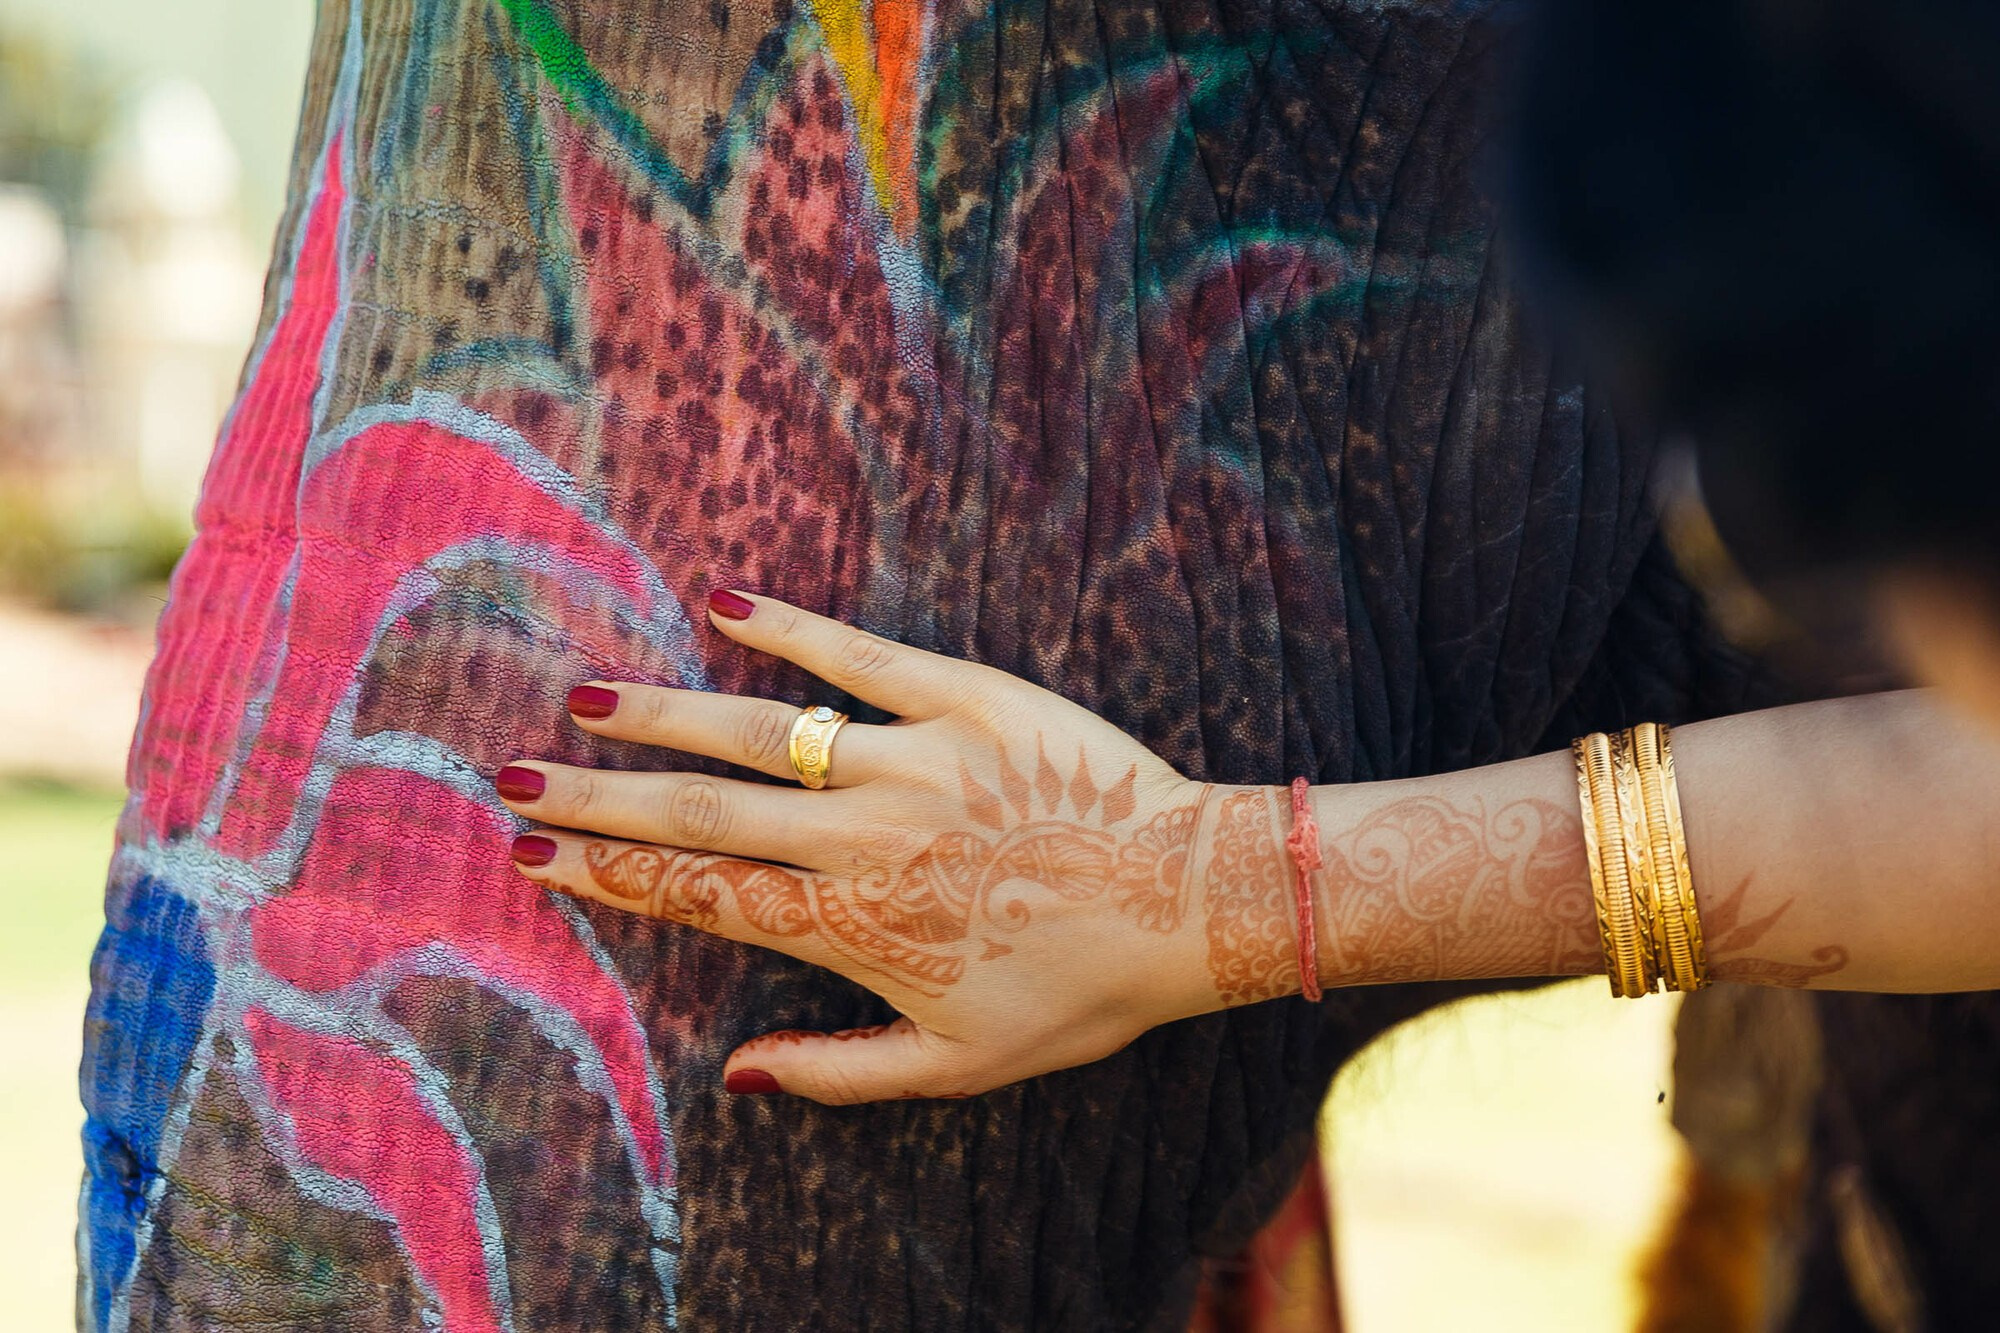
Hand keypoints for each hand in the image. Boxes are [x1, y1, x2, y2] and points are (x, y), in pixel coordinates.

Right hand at [496, 590, 1305, 1103]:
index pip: (702, 896)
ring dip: (665, 716)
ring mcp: (912, 760)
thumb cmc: (1079, 991)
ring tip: (588, 698)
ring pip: (761, 732)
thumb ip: (836, 1073)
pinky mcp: (970, 697)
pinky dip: (793, 626)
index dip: (611, 877)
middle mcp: (862, 841)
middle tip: (515, 775)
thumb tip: (733, 1074)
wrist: (1190, 899)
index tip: (539, 856)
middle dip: (599, 797)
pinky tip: (725, 602)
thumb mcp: (956, 1065)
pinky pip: (863, 655)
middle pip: (702, 814)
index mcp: (850, 927)